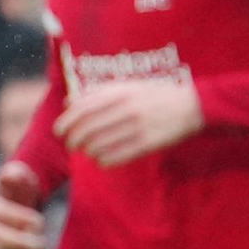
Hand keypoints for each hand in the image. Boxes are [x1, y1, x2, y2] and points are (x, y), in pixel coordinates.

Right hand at [0, 161, 47, 248]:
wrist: (21, 200)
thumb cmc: (19, 185)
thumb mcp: (19, 174)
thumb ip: (15, 173)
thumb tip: (10, 174)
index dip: (19, 219)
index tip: (39, 220)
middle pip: (0, 239)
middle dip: (22, 241)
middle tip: (42, 241)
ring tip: (43, 246)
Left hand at [53, 79, 204, 165]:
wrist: (190, 106)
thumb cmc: (154, 95)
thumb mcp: (127, 86)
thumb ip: (98, 92)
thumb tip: (68, 103)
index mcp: (119, 93)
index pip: (82, 109)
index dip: (66, 122)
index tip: (59, 132)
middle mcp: (126, 109)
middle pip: (87, 129)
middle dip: (74, 140)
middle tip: (71, 145)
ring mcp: (137, 127)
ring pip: (100, 145)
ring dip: (88, 151)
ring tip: (89, 152)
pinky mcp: (147, 144)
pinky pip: (116, 157)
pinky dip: (103, 161)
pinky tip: (102, 160)